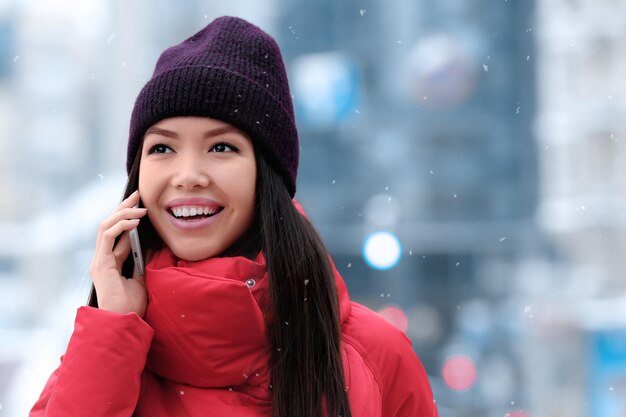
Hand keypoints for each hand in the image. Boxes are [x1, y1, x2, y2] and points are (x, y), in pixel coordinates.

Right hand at [89, 190, 148, 316]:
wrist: (124, 322)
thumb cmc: (132, 306)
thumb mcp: (143, 279)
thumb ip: (143, 263)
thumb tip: (153, 248)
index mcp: (112, 262)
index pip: (118, 233)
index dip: (128, 218)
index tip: (142, 206)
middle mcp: (103, 258)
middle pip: (109, 225)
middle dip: (123, 208)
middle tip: (137, 195)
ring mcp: (99, 260)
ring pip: (105, 226)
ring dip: (123, 214)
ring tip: (140, 207)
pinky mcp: (100, 264)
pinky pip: (107, 236)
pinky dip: (120, 226)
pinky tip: (134, 222)